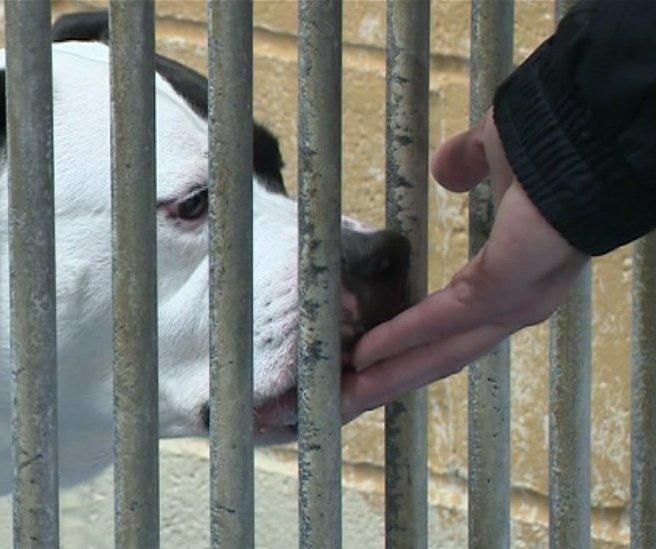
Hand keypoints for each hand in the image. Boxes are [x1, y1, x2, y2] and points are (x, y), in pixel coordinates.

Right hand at [341, 109, 588, 422]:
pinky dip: (400, 338)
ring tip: (348, 390)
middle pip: (447, 354)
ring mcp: (512, 303)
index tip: (373, 362)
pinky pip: (440, 320)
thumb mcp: (495, 151)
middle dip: (395, 377)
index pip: (460, 325)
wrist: (584, 133)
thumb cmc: (550, 137)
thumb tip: (446, 171)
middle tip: (349, 395)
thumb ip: (468, 162)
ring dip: (393, 373)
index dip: (416, 345)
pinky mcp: (500, 292)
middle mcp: (519, 303)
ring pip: (443, 351)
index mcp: (520, 276)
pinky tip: (365, 352)